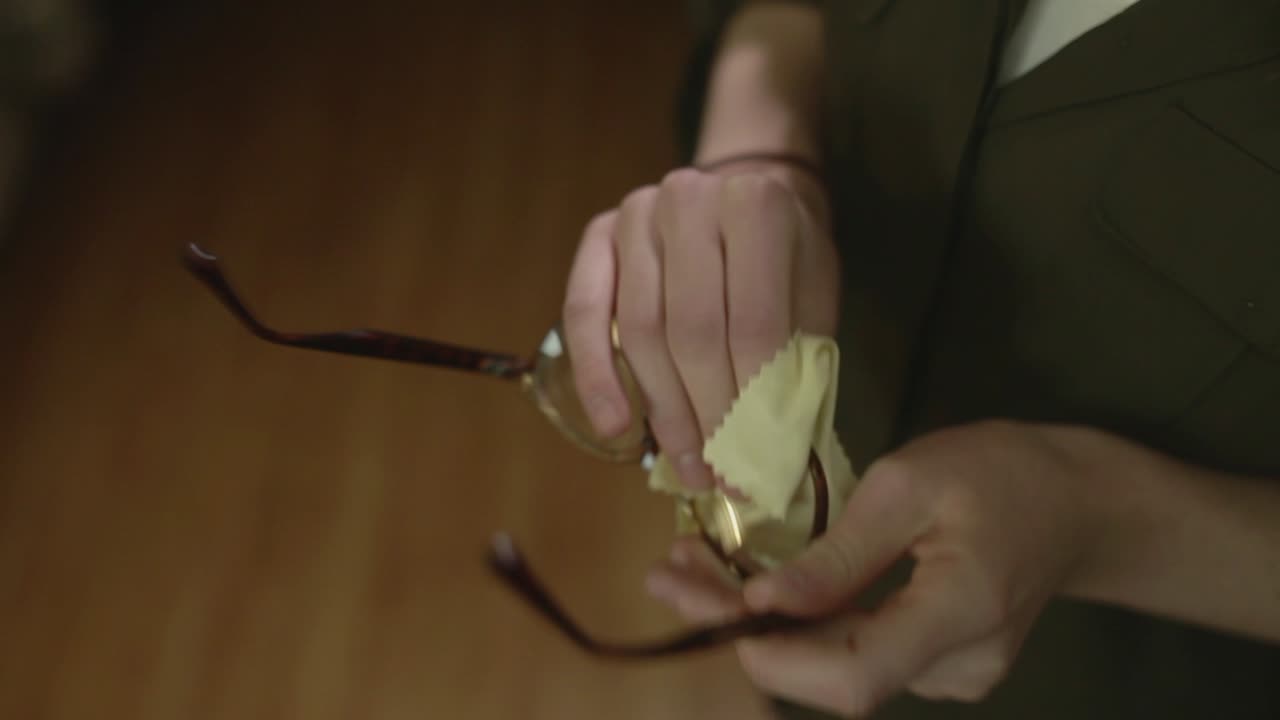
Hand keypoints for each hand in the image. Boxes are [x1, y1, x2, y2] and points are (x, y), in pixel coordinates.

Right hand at [562, 158, 839, 489]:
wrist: (745, 190)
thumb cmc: (786, 255)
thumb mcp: (812, 296)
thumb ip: (795, 359)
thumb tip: (774, 453)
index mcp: (757, 205)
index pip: (753, 324)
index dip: (751, 402)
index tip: (754, 465)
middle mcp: (690, 199)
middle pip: (693, 331)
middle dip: (706, 415)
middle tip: (717, 474)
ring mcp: (637, 214)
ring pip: (641, 330)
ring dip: (662, 408)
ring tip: (683, 462)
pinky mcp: (597, 233)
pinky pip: (583, 312)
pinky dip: (595, 374)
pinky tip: (614, 425)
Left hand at [647, 420, 1118, 715]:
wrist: (1076, 503)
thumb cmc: (999, 473)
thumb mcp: (910, 483)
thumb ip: (841, 554)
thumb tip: (765, 605)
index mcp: (959, 613)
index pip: (853, 675)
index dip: (773, 657)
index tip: (706, 601)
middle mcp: (955, 666)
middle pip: (831, 675)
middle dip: (739, 629)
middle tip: (666, 572)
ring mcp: (950, 675)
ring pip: (836, 666)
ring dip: (761, 622)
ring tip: (690, 568)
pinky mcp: (937, 665)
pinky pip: (856, 651)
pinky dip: (800, 621)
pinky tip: (753, 581)